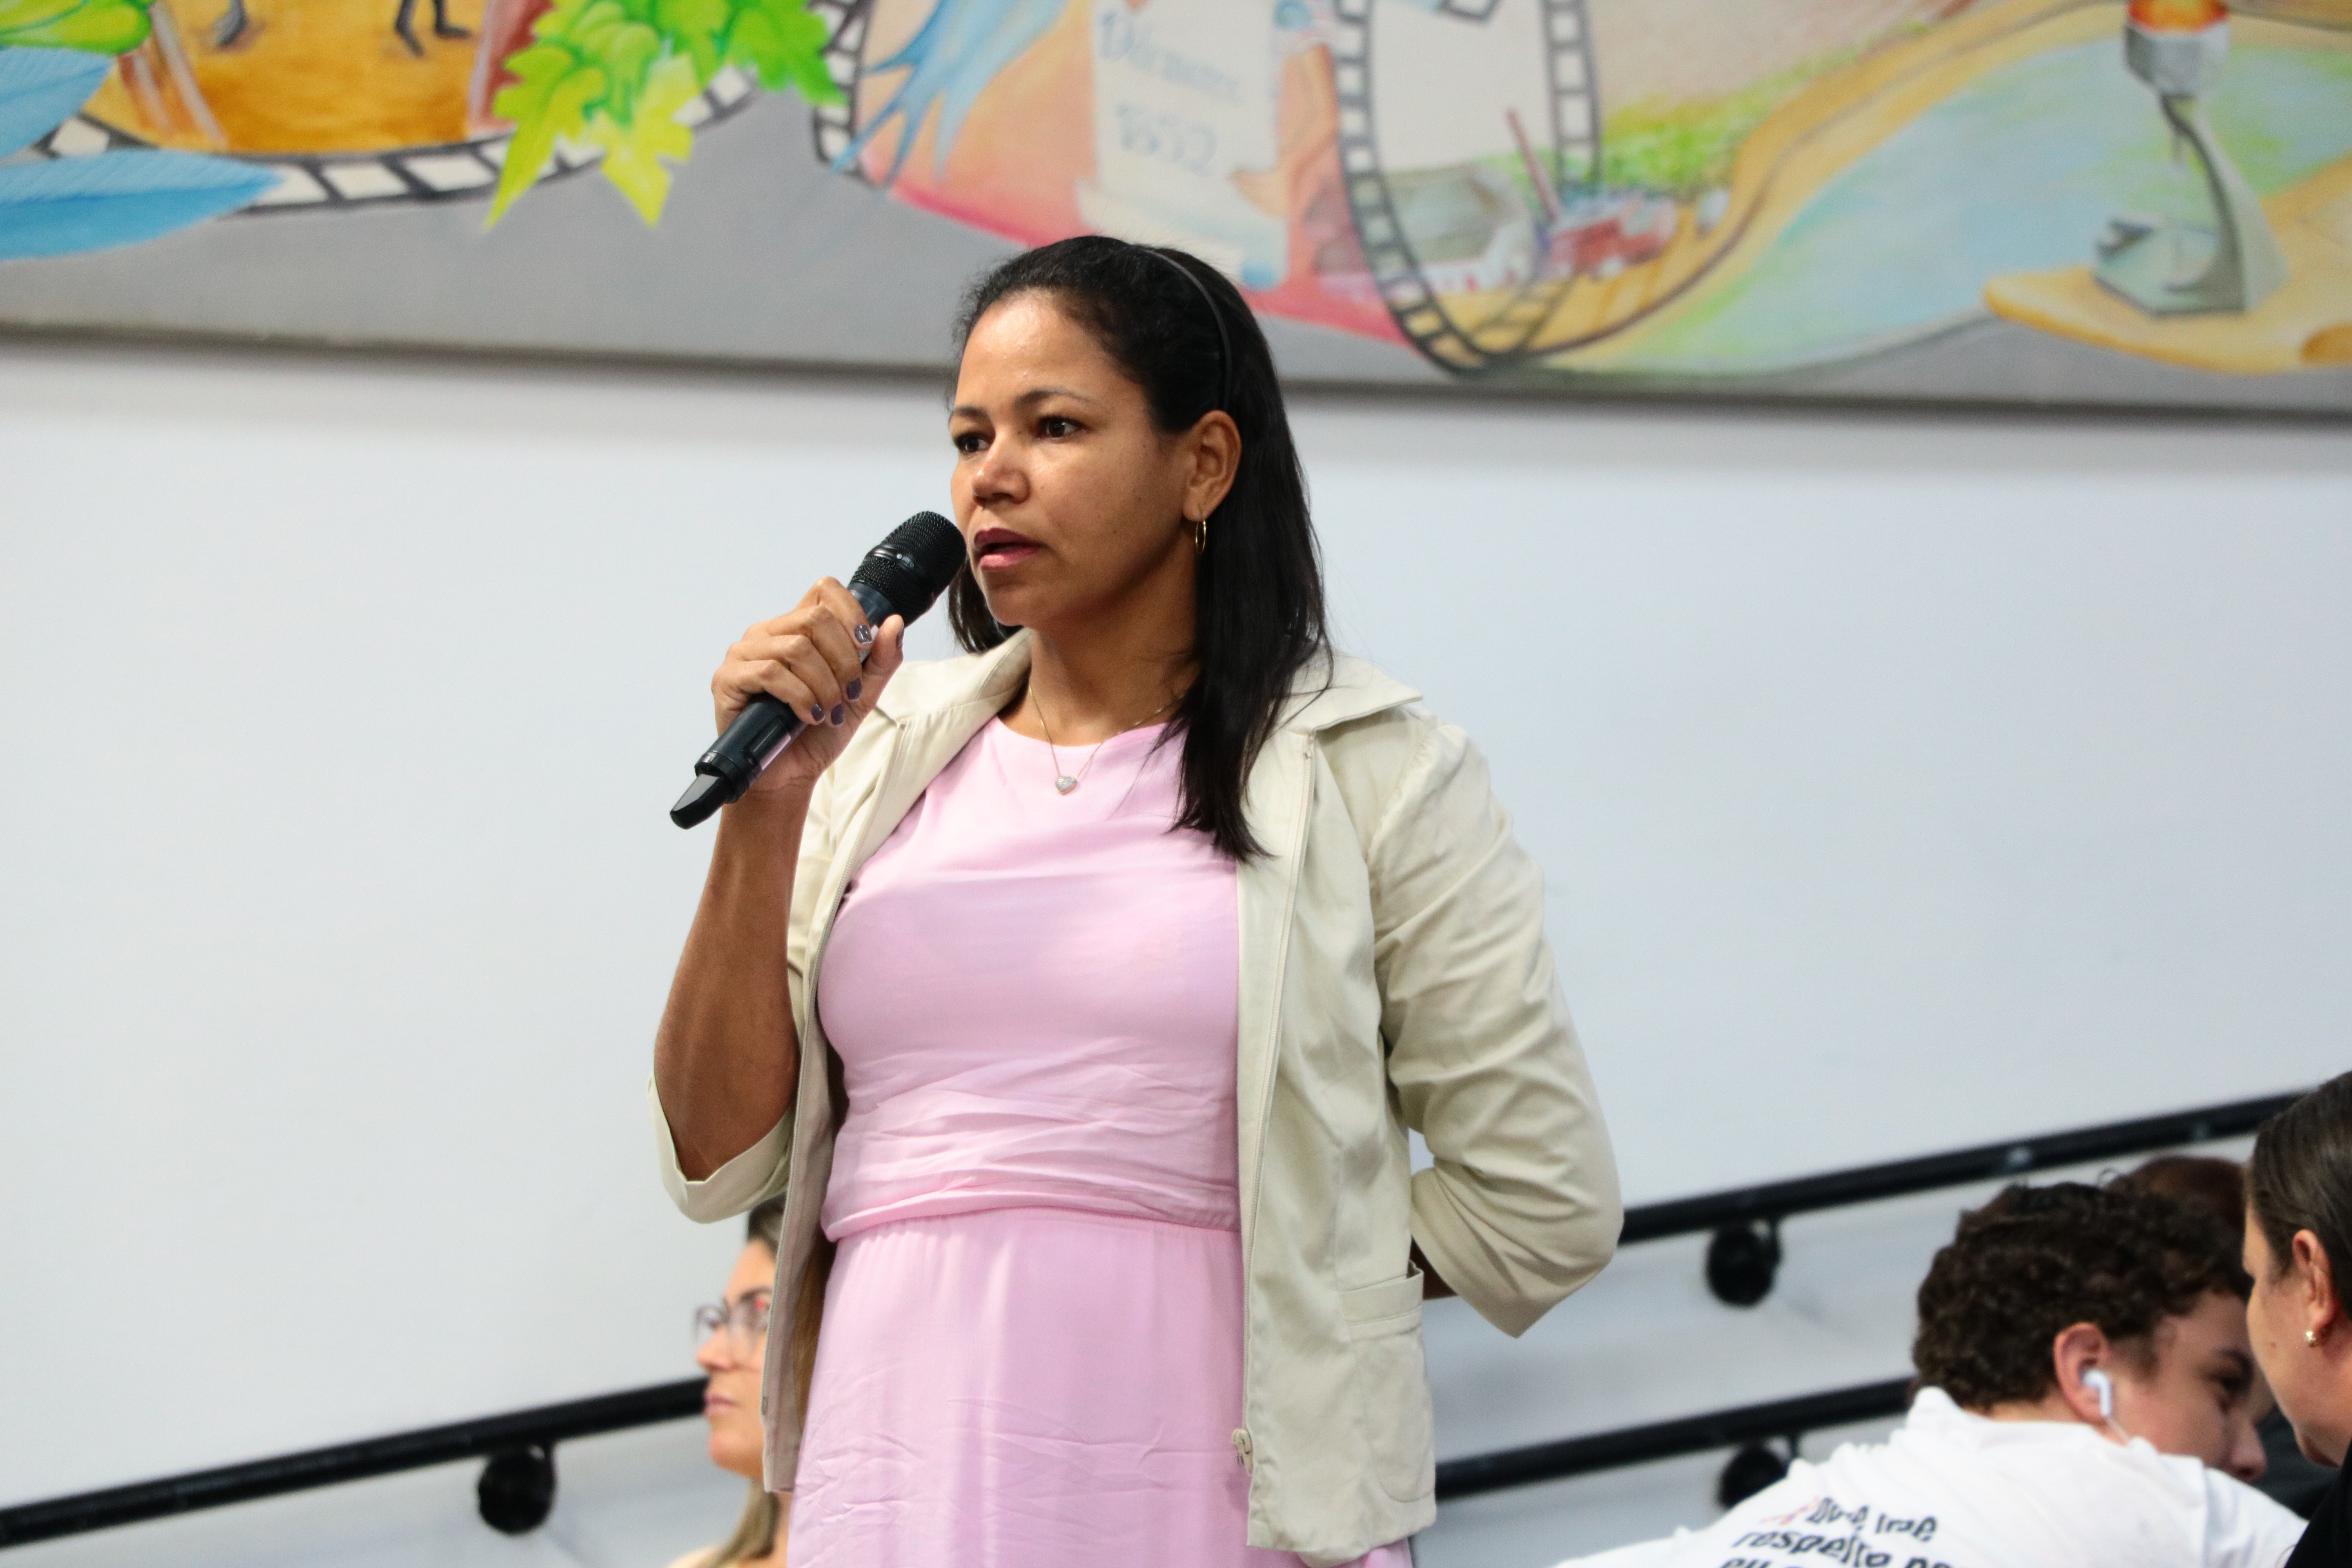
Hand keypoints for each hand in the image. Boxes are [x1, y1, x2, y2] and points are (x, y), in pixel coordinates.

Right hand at [712, 578, 906, 794]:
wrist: (789, 775)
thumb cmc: (818, 733)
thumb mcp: (861, 696)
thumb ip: (880, 660)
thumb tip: (894, 621)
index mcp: (797, 628)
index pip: (824, 590)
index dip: (851, 613)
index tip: (865, 647)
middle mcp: (769, 633)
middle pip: (815, 619)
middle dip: (843, 661)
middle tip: (848, 694)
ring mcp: (744, 653)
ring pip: (796, 647)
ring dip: (824, 685)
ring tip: (828, 713)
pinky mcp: (728, 678)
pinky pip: (770, 673)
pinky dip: (800, 697)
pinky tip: (809, 716)